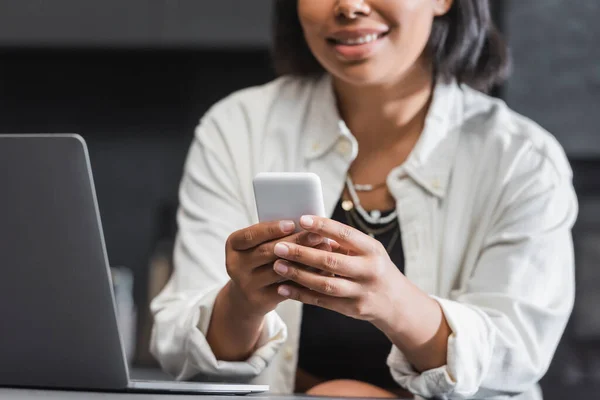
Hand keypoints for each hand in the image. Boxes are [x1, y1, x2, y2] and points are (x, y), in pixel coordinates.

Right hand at [225, 220, 330, 317]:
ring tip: (324, 251)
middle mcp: (235, 265)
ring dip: (304, 260)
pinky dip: (305, 277)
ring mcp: (246, 285)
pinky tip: (321, 270)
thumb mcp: (256, 246)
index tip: (292, 223)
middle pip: (267, 252)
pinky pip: (286, 287)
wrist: (246, 295)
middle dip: (294, 242)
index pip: (251, 235)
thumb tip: (305, 223)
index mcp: (233, 245)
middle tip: (317, 235)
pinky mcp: (260, 300)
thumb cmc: (258, 260)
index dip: (270, 229)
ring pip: (279, 270)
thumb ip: (273, 235)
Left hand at [271, 215, 406, 329]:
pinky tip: (283, 287)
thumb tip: (309, 229)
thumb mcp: (367, 251)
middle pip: (331, 261)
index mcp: (372, 249)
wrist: (396, 302)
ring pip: (325, 284)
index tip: (301, 219)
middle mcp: (369, 270)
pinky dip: (301, 294)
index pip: (346, 234)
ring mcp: (361, 292)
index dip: (323, 226)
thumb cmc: (374, 268)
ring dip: (298, 275)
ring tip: (278, 265)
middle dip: (302, 253)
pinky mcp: (352, 309)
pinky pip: (322, 301)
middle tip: (279, 247)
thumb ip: (342, 242)